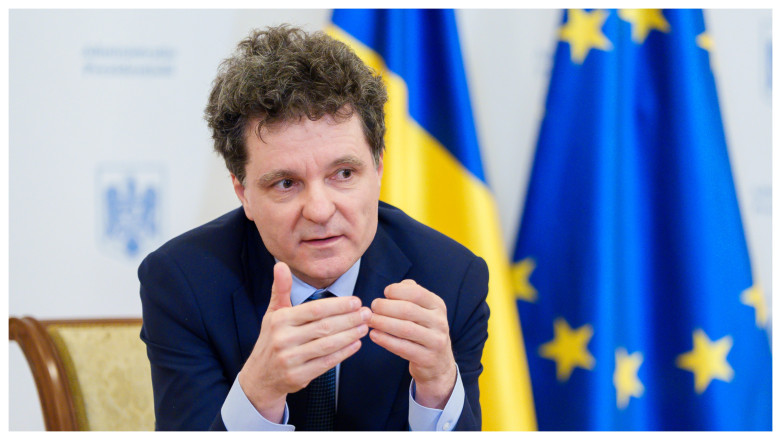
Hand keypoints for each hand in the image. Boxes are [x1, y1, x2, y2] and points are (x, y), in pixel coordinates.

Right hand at [238, 262, 371, 422]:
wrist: (260, 377)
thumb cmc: (271, 339)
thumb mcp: (273, 313)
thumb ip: (281, 289)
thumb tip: (280, 264)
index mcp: (279, 320)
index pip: (315, 309)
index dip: (338, 305)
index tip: (356, 301)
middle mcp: (283, 339)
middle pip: (324, 327)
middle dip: (349, 319)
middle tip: (366, 313)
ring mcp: (290, 359)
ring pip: (327, 345)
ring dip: (350, 335)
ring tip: (364, 327)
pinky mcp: (298, 376)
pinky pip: (326, 363)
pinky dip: (343, 353)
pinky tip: (355, 344)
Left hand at [368, 279, 456, 408]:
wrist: (438, 362)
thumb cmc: (424, 330)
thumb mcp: (424, 310)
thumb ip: (411, 294)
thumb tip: (393, 288)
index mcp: (438, 306)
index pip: (416, 292)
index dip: (397, 291)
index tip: (384, 294)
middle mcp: (439, 322)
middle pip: (408, 310)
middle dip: (385, 307)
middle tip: (372, 308)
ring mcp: (435, 341)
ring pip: (404, 329)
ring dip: (382, 323)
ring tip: (370, 321)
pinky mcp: (427, 358)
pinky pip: (402, 347)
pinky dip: (385, 340)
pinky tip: (374, 335)